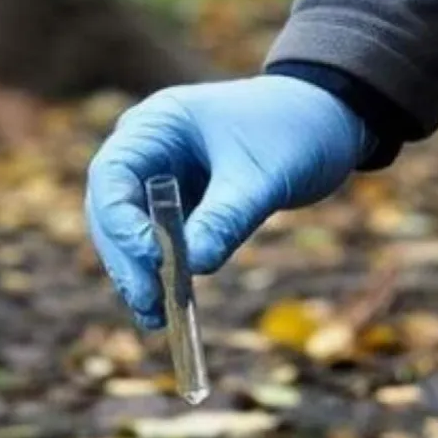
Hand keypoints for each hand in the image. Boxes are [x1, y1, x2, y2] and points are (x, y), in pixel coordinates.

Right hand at [84, 74, 370, 328]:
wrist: (327, 121)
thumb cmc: (293, 130)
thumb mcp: (263, 175)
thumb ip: (226, 218)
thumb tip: (191, 268)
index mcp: (156, 124)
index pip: (111, 174)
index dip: (121, 220)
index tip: (151, 258)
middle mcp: (147, 150)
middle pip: (111, 209)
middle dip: (126, 257)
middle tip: (148, 302)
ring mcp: (159, 179)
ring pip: (128, 232)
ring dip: (138, 273)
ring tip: (156, 317)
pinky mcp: (179, 206)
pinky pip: (156, 244)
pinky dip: (159, 274)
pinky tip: (167, 311)